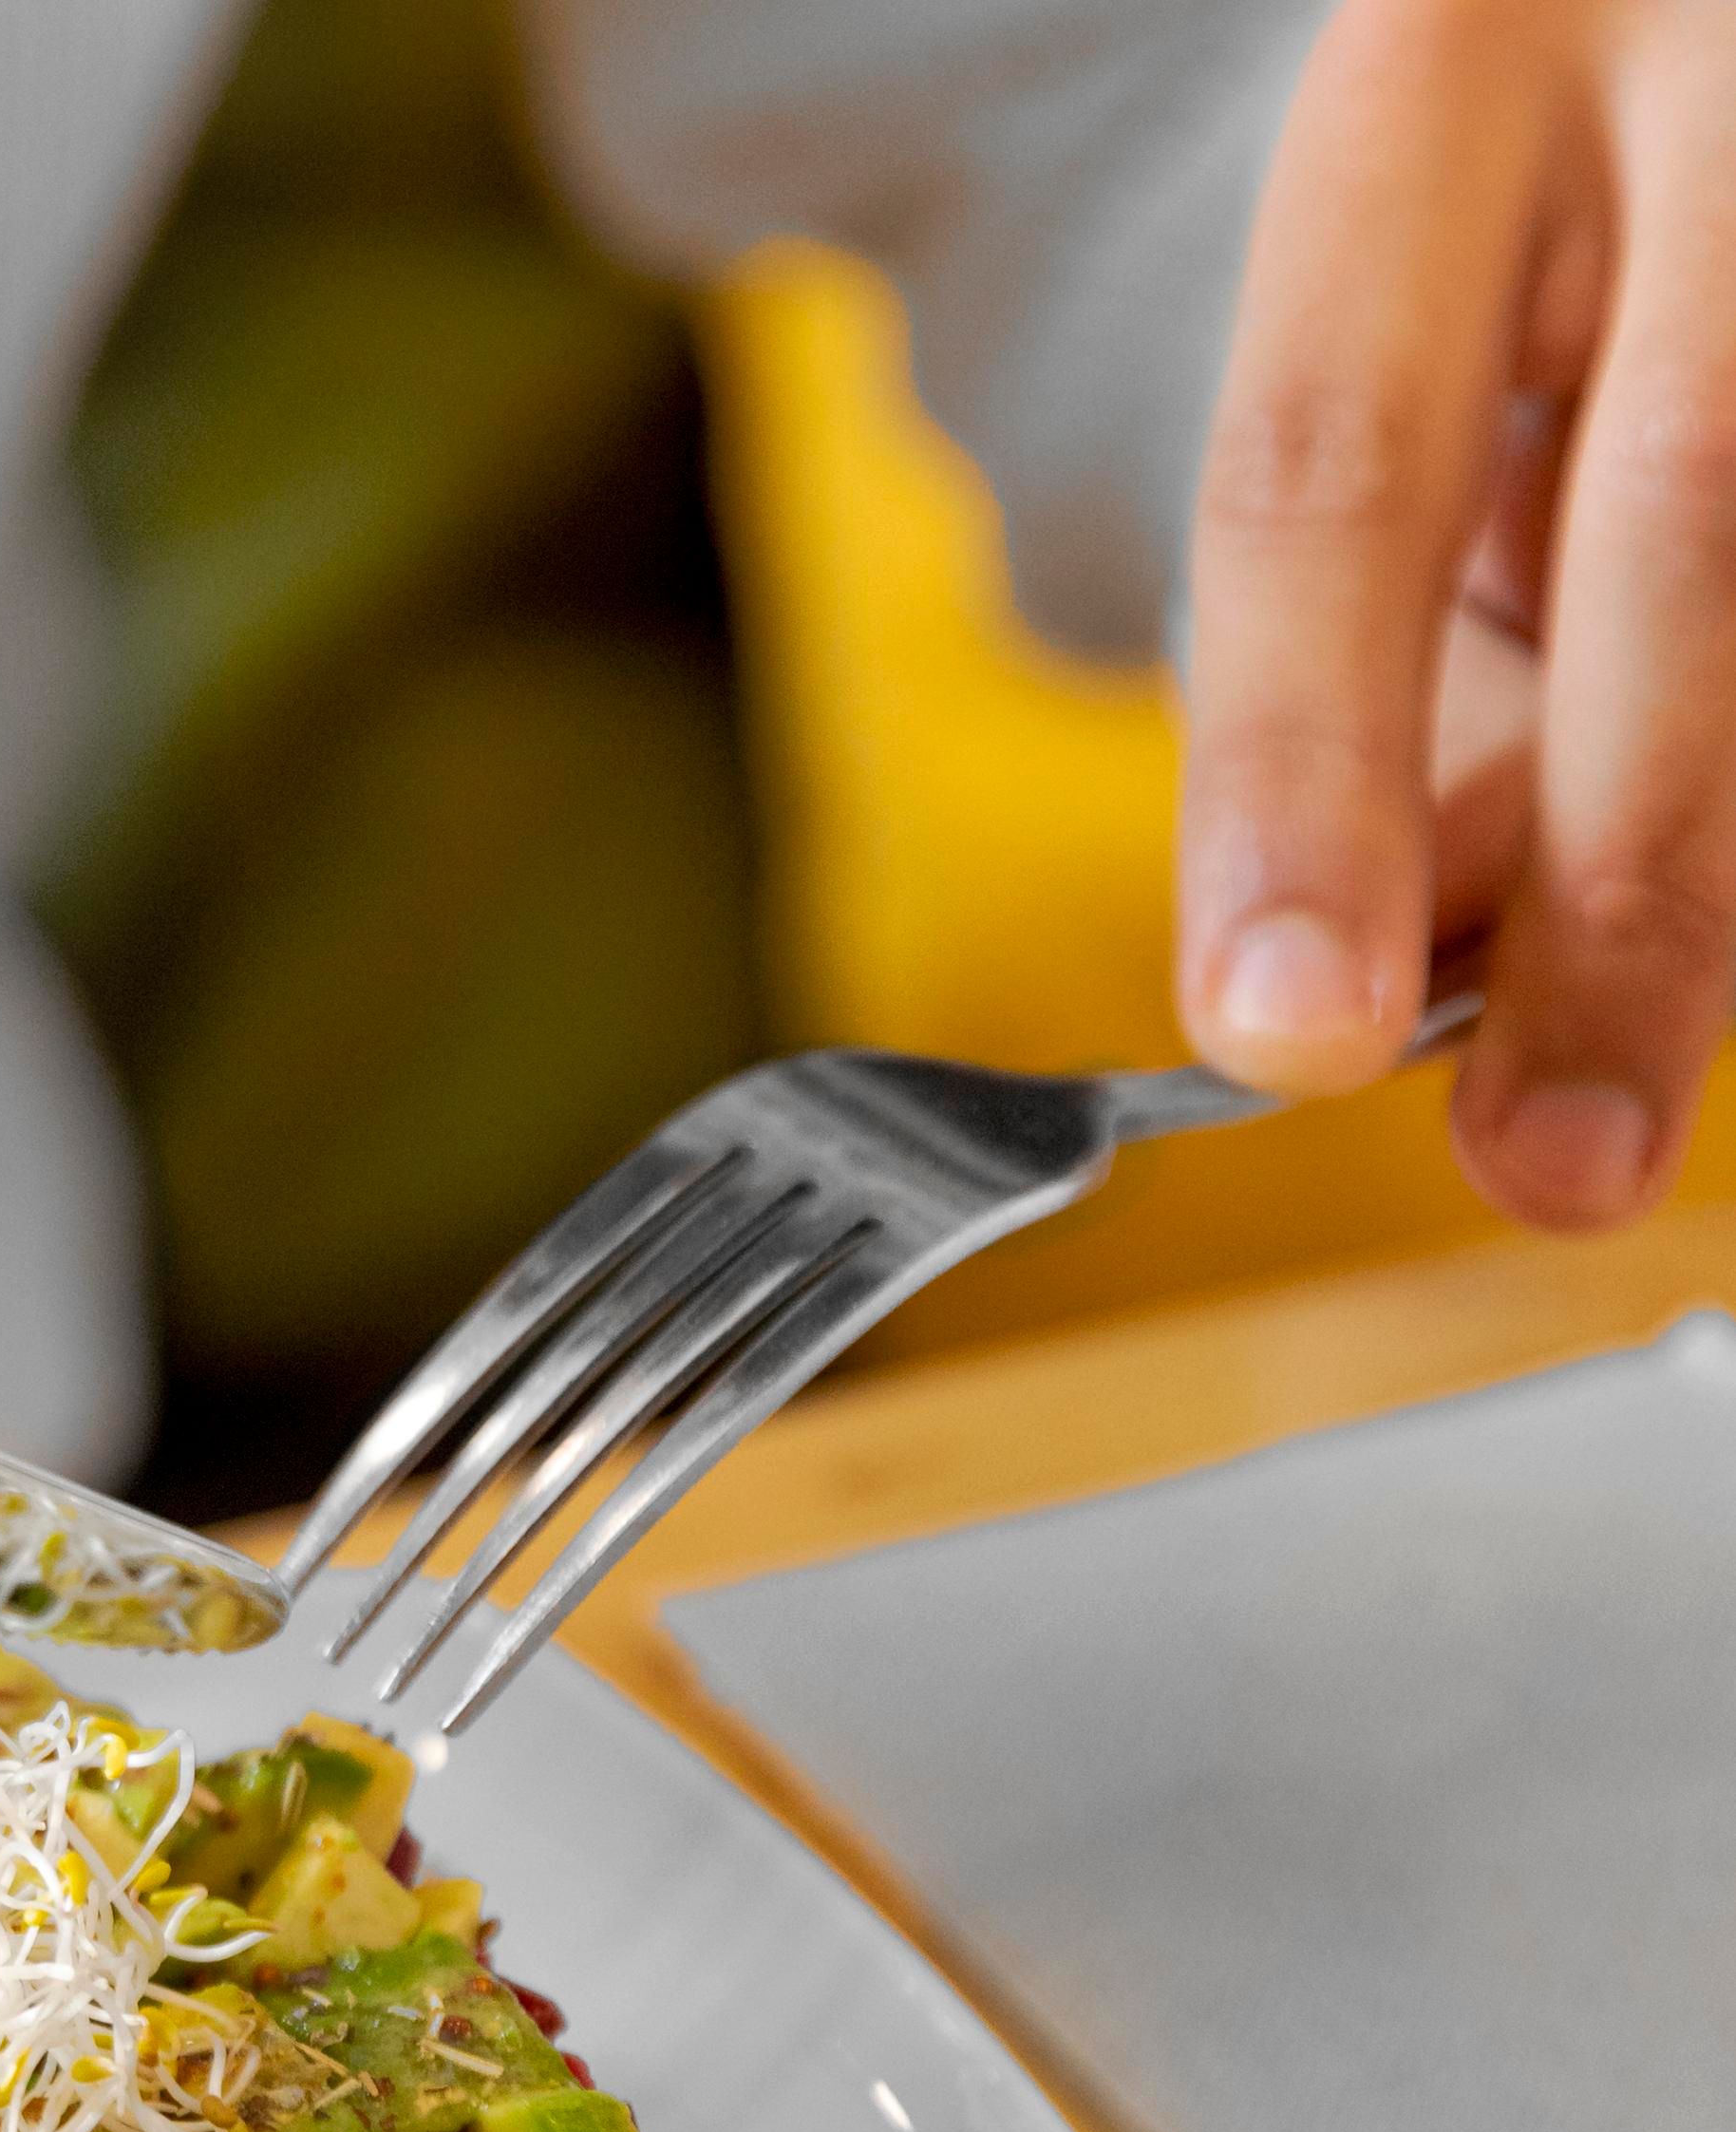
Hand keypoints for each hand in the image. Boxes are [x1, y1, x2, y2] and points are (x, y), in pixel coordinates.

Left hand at [1178, 0, 1733, 1228]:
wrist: (1684, 39)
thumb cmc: (1507, 242)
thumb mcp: (1393, 385)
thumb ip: (1400, 676)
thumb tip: (1450, 972)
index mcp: (1437, 70)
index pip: (1327, 476)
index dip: (1306, 774)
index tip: (1289, 1039)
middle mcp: (1707, 54)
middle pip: (1686, 529)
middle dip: (1629, 898)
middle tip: (1554, 1167)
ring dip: (1719, 857)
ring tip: (1620, 1029)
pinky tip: (1685, 883)